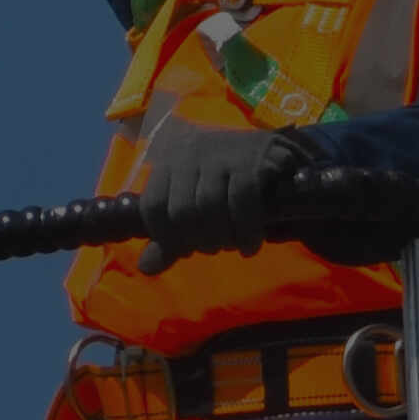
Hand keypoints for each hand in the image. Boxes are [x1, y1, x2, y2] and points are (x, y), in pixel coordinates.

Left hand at [131, 116, 298, 259]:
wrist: (271, 150)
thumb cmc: (223, 182)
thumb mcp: (190, 203)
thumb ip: (169, 238)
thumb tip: (147, 268)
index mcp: (167, 161)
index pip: (153, 206)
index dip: (166, 237)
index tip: (185, 249)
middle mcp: (189, 153)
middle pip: (182, 211)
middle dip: (197, 241)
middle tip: (213, 247)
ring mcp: (220, 153)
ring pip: (210, 206)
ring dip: (221, 238)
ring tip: (231, 245)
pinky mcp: (251, 159)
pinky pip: (242, 200)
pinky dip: (246, 231)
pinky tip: (249, 245)